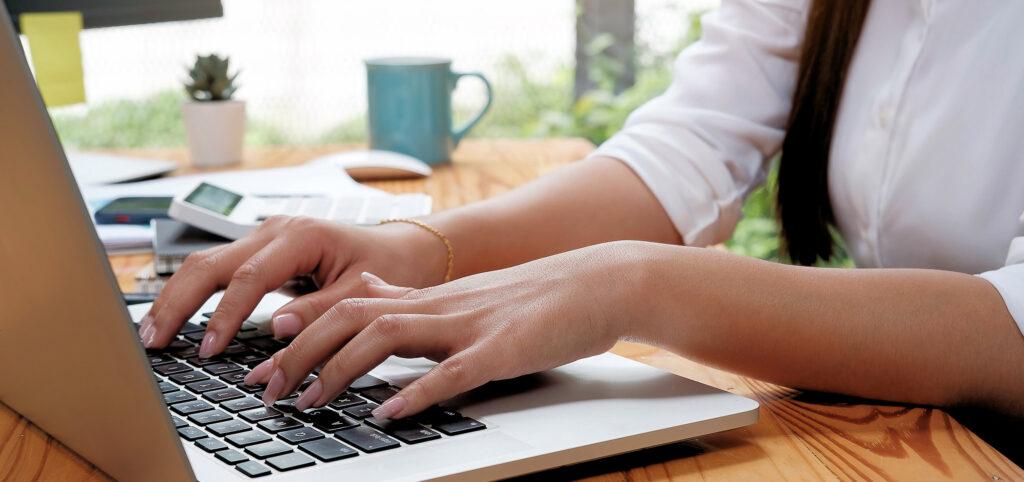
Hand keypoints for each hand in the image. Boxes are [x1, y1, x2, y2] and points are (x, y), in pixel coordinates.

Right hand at [138, 216, 446, 355]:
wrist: (403, 248)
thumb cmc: (390, 266)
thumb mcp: (362, 291)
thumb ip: (320, 311)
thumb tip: (275, 330)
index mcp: (301, 236)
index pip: (248, 277)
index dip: (225, 315)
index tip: (209, 350)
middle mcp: (275, 231)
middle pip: (209, 263)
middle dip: (177, 302)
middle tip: (152, 341)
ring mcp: (264, 238)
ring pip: (206, 264)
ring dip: (177, 298)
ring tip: (152, 334)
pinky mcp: (262, 252)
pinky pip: (220, 271)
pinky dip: (195, 294)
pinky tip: (177, 320)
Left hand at [244, 241, 643, 418]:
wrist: (599, 281)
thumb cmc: (536, 298)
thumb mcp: (464, 298)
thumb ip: (416, 304)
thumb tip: (369, 303)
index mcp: (429, 298)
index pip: (347, 304)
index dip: (298, 332)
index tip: (261, 362)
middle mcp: (438, 306)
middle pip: (350, 316)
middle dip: (300, 352)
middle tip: (268, 390)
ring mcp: (470, 324)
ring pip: (387, 335)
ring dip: (340, 369)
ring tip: (311, 402)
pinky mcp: (503, 348)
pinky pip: (452, 371)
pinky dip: (414, 393)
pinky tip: (388, 414)